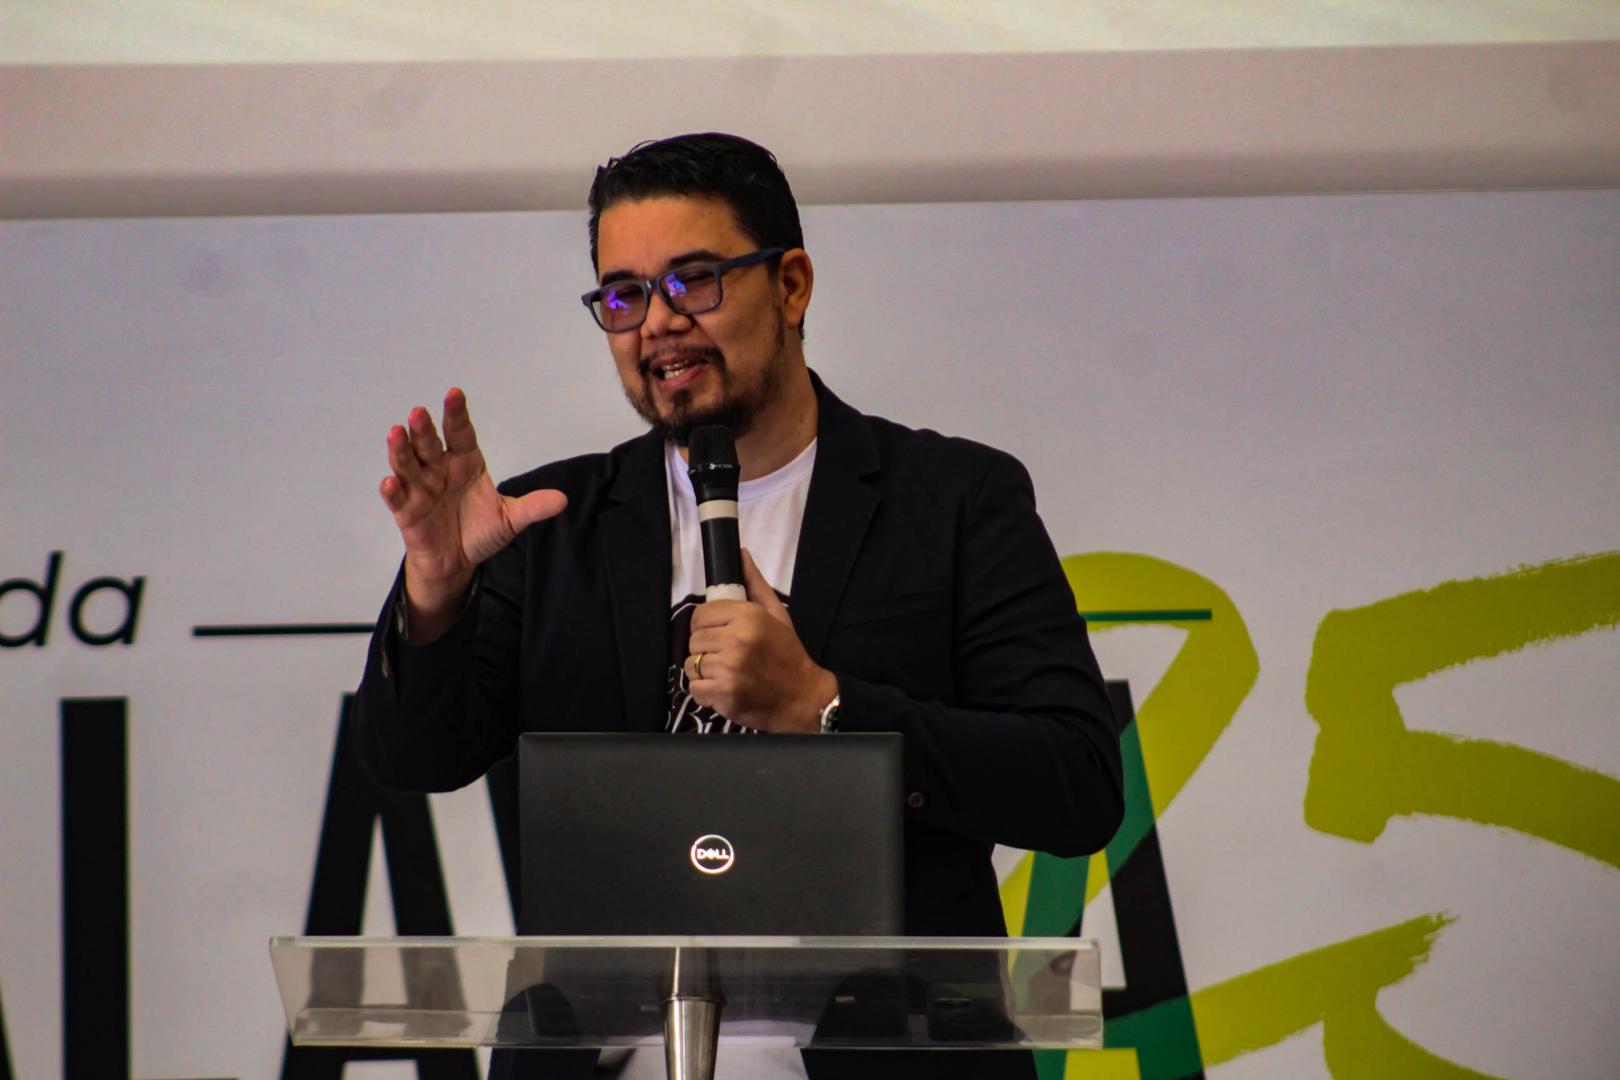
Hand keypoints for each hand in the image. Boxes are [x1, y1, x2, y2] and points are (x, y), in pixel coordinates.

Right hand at [380, 387, 565, 637]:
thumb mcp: (510, 519)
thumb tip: (563, 500)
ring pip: (408, 464)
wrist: (457, 562)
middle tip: (419, 412)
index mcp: (465, 463)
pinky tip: (390, 482)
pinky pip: (397, 499)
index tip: (454, 394)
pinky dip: (393, 491)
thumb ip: (532, 507)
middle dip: (423, 429)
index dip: (456, 414)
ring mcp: (421, 489)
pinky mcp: (407, 511)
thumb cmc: (479, 530)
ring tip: (396, 433)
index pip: (460, 433)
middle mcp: (440, 469)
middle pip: (430, 444)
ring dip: (401, 450)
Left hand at [685, 550, 838, 731]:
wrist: (803, 697)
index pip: (700, 615)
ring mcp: (729, 669)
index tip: (717, 633)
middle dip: (706, 648)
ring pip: (692, 665)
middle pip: (694, 640)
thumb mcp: (777, 614)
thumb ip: (755, 584)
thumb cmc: (788, 654)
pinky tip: (724, 688)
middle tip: (725, 655)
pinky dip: (705, 691)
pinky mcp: (724, 694)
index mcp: (748, 617)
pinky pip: (695, 688)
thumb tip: (740, 554)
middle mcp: (737, 640)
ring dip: (704, 671)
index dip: (705, 625)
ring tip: (725, 672)